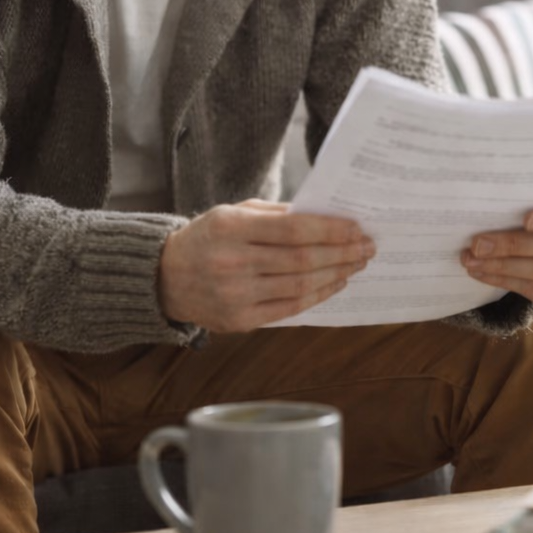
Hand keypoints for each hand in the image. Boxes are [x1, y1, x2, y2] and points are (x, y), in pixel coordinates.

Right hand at [158, 200, 375, 332]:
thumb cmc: (208, 237)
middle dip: (341, 252)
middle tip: (367, 247)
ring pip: (299, 286)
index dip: (330, 229)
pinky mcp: (239, 320)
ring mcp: (235, 295)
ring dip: (335, 274)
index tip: (356, 227)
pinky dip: (317, 295)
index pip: (293, 229)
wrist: (165, 277)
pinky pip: (290, 309)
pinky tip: (335, 283)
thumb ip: (277, 214)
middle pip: (301, 259)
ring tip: (356, 263)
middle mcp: (232, 262)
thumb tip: (327, 216)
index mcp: (231, 227)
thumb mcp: (234, 212)